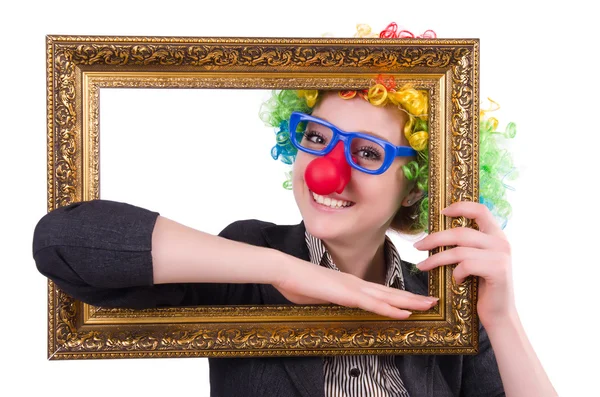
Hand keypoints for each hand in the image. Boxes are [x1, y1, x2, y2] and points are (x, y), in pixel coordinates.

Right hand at [272, 255, 437, 318]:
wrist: (284, 270)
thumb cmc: (296, 282)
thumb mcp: (317, 295)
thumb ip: (329, 299)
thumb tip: (331, 302)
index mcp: (349, 284)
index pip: (379, 292)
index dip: (398, 297)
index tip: (414, 302)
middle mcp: (356, 283)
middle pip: (390, 292)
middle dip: (413, 298)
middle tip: (433, 301)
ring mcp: (352, 288)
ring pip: (388, 297)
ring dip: (410, 302)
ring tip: (428, 305)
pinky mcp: (346, 294)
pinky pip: (373, 305)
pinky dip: (390, 310)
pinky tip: (404, 314)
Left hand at [412, 201, 516, 328]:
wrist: (499, 314)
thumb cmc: (481, 286)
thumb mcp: (475, 261)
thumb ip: (466, 245)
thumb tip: (437, 233)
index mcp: (496, 235)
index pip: (480, 210)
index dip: (460, 207)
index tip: (442, 212)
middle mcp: (501, 242)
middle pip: (460, 232)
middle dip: (434, 238)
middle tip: (417, 246)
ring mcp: (501, 256)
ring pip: (459, 250)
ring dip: (436, 259)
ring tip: (422, 266)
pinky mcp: (498, 270)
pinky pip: (466, 265)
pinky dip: (456, 273)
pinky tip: (456, 281)